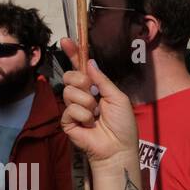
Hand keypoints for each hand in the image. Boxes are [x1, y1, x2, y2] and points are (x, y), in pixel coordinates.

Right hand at [58, 37, 137, 166]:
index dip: (73, 54)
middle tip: (94, 94)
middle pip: (69, 76)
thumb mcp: (117, 97)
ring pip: (69, 92)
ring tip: (96, 115)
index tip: (66, 41)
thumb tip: (88, 62)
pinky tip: (89, 124)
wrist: (118, 148)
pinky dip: (83, 116)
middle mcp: (82, 95)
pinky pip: (70, 109)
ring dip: (86, 103)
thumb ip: (102, 79)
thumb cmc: (123, 124)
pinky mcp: (67, 121)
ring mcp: (73, 108)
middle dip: (81, 82)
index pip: (80, 68)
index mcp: (94, 88)